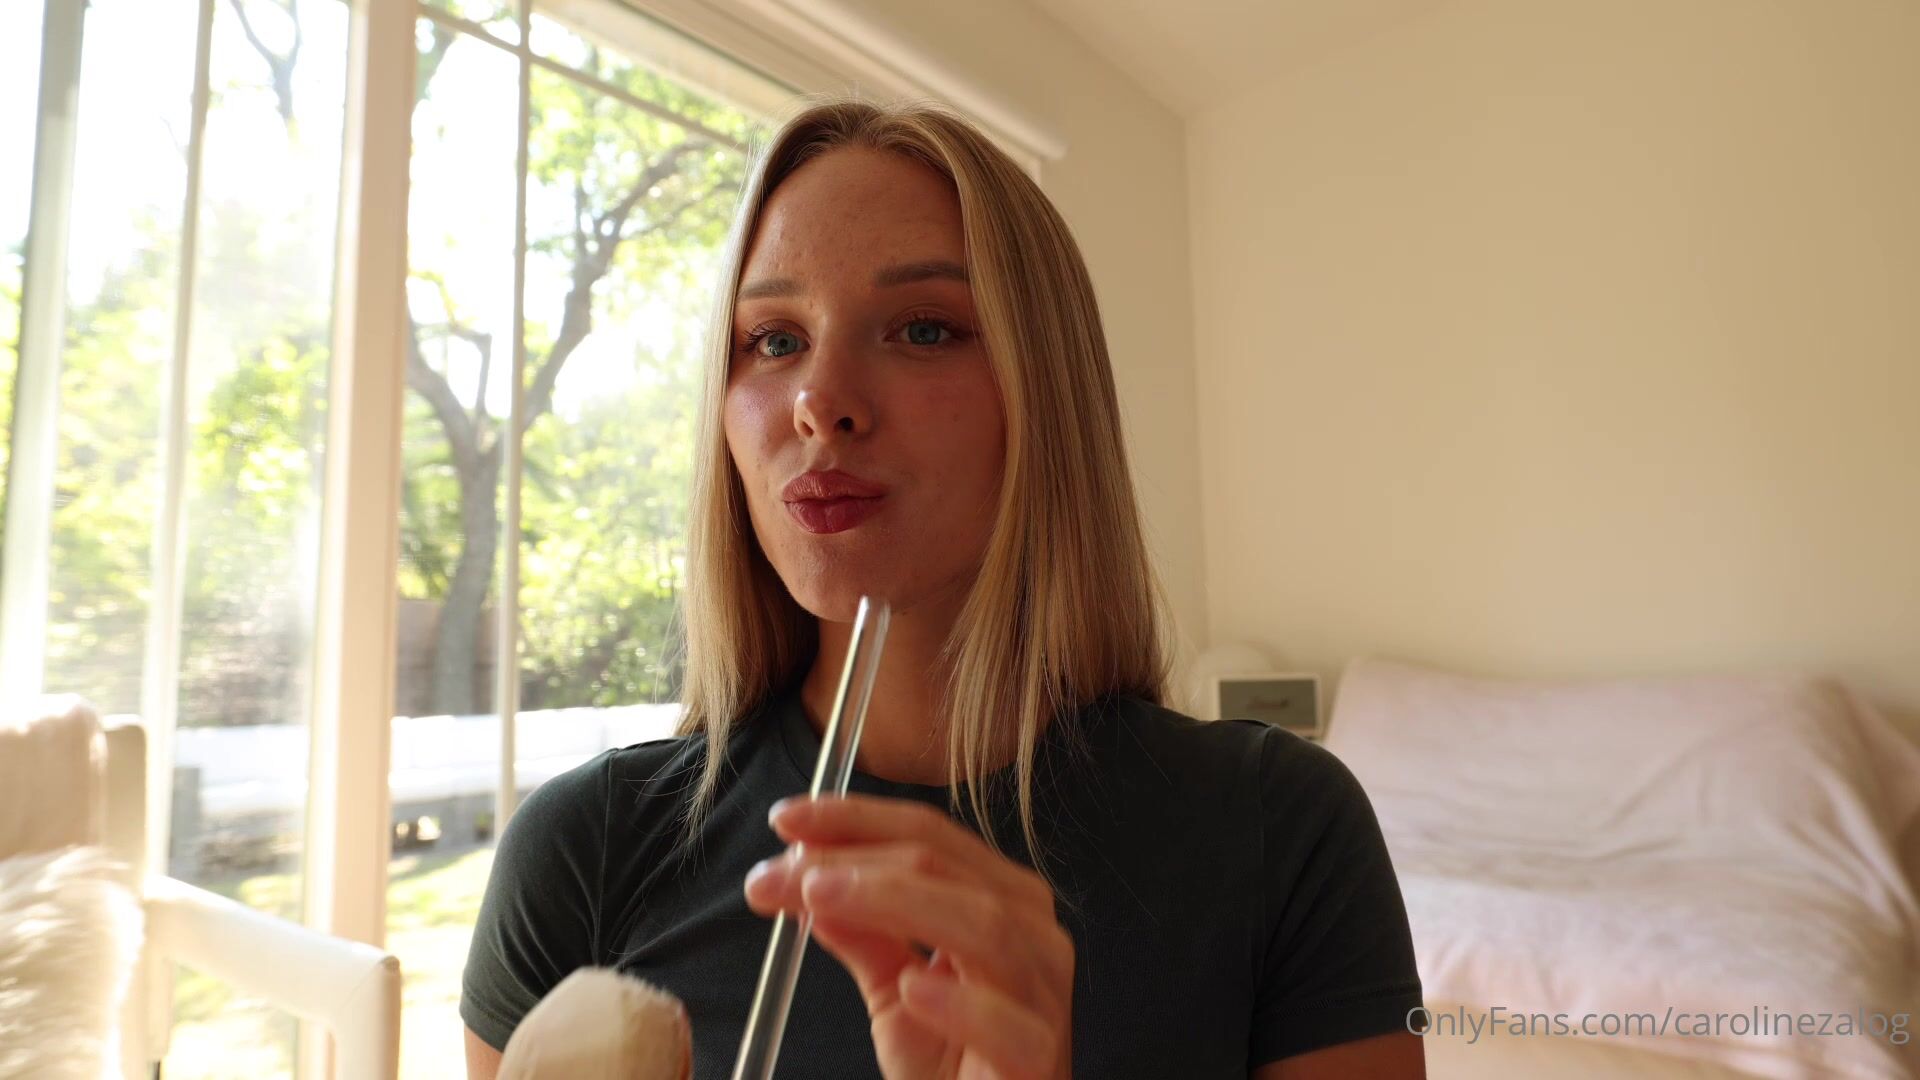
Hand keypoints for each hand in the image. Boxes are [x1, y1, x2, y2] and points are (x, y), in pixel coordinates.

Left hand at [743, 794, 1073, 1079]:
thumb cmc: (952, 1064)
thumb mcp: (893, 993)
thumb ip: (861, 935)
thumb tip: (805, 881)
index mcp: (1003, 901)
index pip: (931, 838)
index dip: (857, 820)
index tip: (785, 819)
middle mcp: (1033, 934)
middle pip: (947, 868)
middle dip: (854, 858)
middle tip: (782, 868)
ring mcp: (1044, 995)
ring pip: (983, 924)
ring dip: (892, 902)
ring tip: (820, 898)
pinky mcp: (1040, 1060)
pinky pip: (1009, 1023)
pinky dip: (959, 1002)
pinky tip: (911, 987)